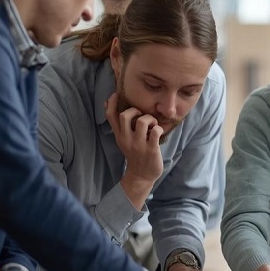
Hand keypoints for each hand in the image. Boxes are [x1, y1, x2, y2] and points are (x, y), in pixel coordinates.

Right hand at [105, 93, 163, 208]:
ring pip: (141, 121)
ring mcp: (139, 144)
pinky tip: (158, 132)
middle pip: (125, 116)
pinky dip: (159, 128)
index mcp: (119, 136)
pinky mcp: (151, 149)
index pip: (111, 117)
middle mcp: (127, 139)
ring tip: (152, 125)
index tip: (116, 95)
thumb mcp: (124, 140)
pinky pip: (155, 132)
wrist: (141, 176)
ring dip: (149, 119)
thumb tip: (111, 105)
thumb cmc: (135, 154)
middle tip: (142, 116)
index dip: (112, 103)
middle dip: (135, 110)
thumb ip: (120, 126)